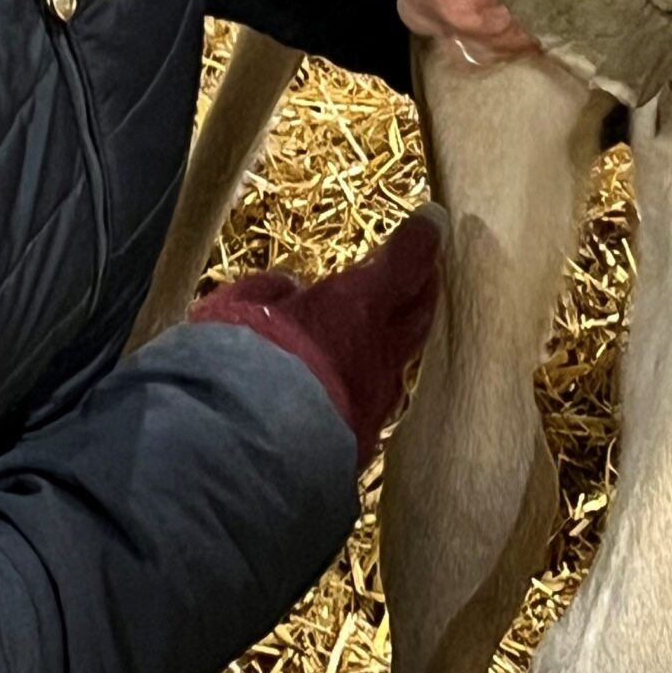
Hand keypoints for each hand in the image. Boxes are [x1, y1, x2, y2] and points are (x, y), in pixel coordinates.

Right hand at [190, 208, 443, 468]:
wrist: (251, 449)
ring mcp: (375, 402)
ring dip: (399, 340)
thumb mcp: (238, 309)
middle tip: (428, 274)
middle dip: (424, 291)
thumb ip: (267, 292)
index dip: (419, 243)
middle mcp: (377, 355)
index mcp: (355, 309)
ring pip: (400, 362)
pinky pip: (377, 402)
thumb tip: (288, 287)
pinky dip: (373, 383)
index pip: (402, 266)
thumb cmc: (242, 366)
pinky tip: (361, 384)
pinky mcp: (361, 443)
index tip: (433, 223)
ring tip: (395, 327)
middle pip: (418, 315)